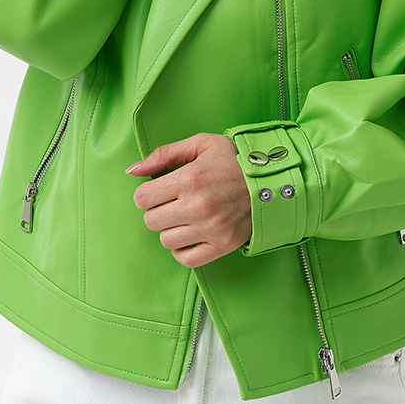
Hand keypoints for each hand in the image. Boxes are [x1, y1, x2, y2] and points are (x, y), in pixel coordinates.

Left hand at [125, 133, 251, 266]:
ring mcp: (210, 228)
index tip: (158, 191)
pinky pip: (186, 259)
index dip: (146, 194)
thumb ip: (163, 154)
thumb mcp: (201, 144)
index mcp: (189, 179)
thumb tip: (132, 171)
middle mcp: (197, 206)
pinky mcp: (222, 245)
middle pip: (151, 221)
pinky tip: (190, 235)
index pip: (142, 198)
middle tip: (173, 203)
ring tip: (185, 217)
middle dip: (157, 211)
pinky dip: (183, 250)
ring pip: (166, 240)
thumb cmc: (234, 160)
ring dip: (171, 229)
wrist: (272, 180)